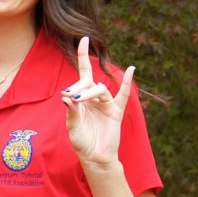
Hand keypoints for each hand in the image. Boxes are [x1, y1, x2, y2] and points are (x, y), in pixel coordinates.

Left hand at [61, 37, 134, 165]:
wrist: (94, 157)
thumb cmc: (81, 141)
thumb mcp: (72, 126)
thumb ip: (71, 111)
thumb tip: (66, 96)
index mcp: (81, 97)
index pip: (83, 73)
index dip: (83, 56)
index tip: (83, 39)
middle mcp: (94, 97)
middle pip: (89, 81)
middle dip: (79, 87)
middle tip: (71, 96)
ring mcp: (106, 104)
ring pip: (100, 90)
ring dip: (89, 93)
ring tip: (78, 98)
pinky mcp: (116, 112)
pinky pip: (124, 96)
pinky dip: (127, 83)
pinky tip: (131, 70)